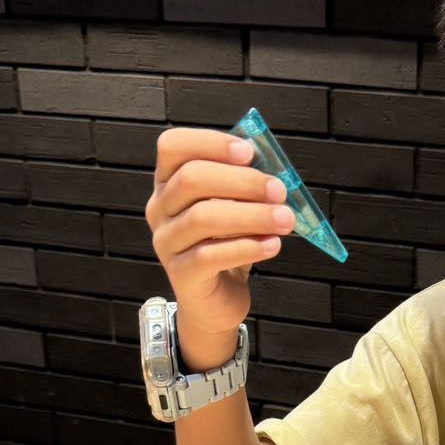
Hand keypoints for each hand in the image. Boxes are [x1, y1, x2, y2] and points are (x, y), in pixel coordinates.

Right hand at [146, 127, 295, 361]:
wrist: (215, 300)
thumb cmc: (227, 244)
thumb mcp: (233, 207)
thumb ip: (244, 184)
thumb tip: (274, 170)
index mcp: (169, 182)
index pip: (173, 146)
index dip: (211, 144)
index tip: (249, 152)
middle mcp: (160, 208)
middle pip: (192, 179)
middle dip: (242, 182)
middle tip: (279, 191)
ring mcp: (166, 241)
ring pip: (203, 218)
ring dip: (251, 215)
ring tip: (284, 220)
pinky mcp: (181, 274)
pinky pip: (211, 255)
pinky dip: (247, 247)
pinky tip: (272, 245)